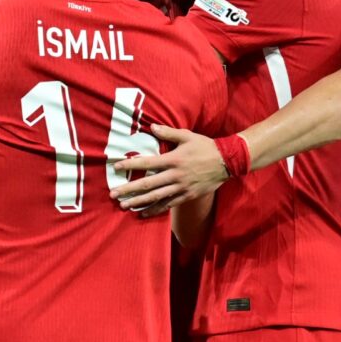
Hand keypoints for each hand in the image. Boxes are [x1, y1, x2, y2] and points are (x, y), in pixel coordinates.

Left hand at [111, 124, 227, 213]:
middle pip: (148, 185)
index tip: (117, 167)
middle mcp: (175, 176)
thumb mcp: (187, 136)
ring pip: (156, 198)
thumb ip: (168, 132)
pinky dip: (155, 210)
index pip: (147, 163)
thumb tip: (151, 127)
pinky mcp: (187, 196)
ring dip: (139, 203)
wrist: (227, 162)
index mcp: (173, 160)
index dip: (131, 165)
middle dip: (129, 190)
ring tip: (124, 206)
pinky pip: (168, 205)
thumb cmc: (205, 147)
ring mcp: (181, 188)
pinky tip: (143, 214)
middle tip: (113, 195)